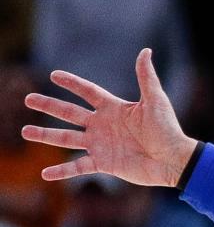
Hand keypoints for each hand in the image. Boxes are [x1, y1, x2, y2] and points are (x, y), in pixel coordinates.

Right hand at [21, 49, 196, 186]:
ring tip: (25, 131)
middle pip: (70, 113)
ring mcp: (101, 145)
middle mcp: (103, 125)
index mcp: (114, 108)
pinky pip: (78, 167)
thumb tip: (146, 51)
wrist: (174, 160)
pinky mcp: (104, 163)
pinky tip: (45, 175)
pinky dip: (62, 172)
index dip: (72, 83)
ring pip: (67, 138)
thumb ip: (146, 77)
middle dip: (49, 105)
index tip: (54, 75)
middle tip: (27, 99)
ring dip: (46, 135)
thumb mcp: (156, 101)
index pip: (88, 92)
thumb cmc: (168, 130)